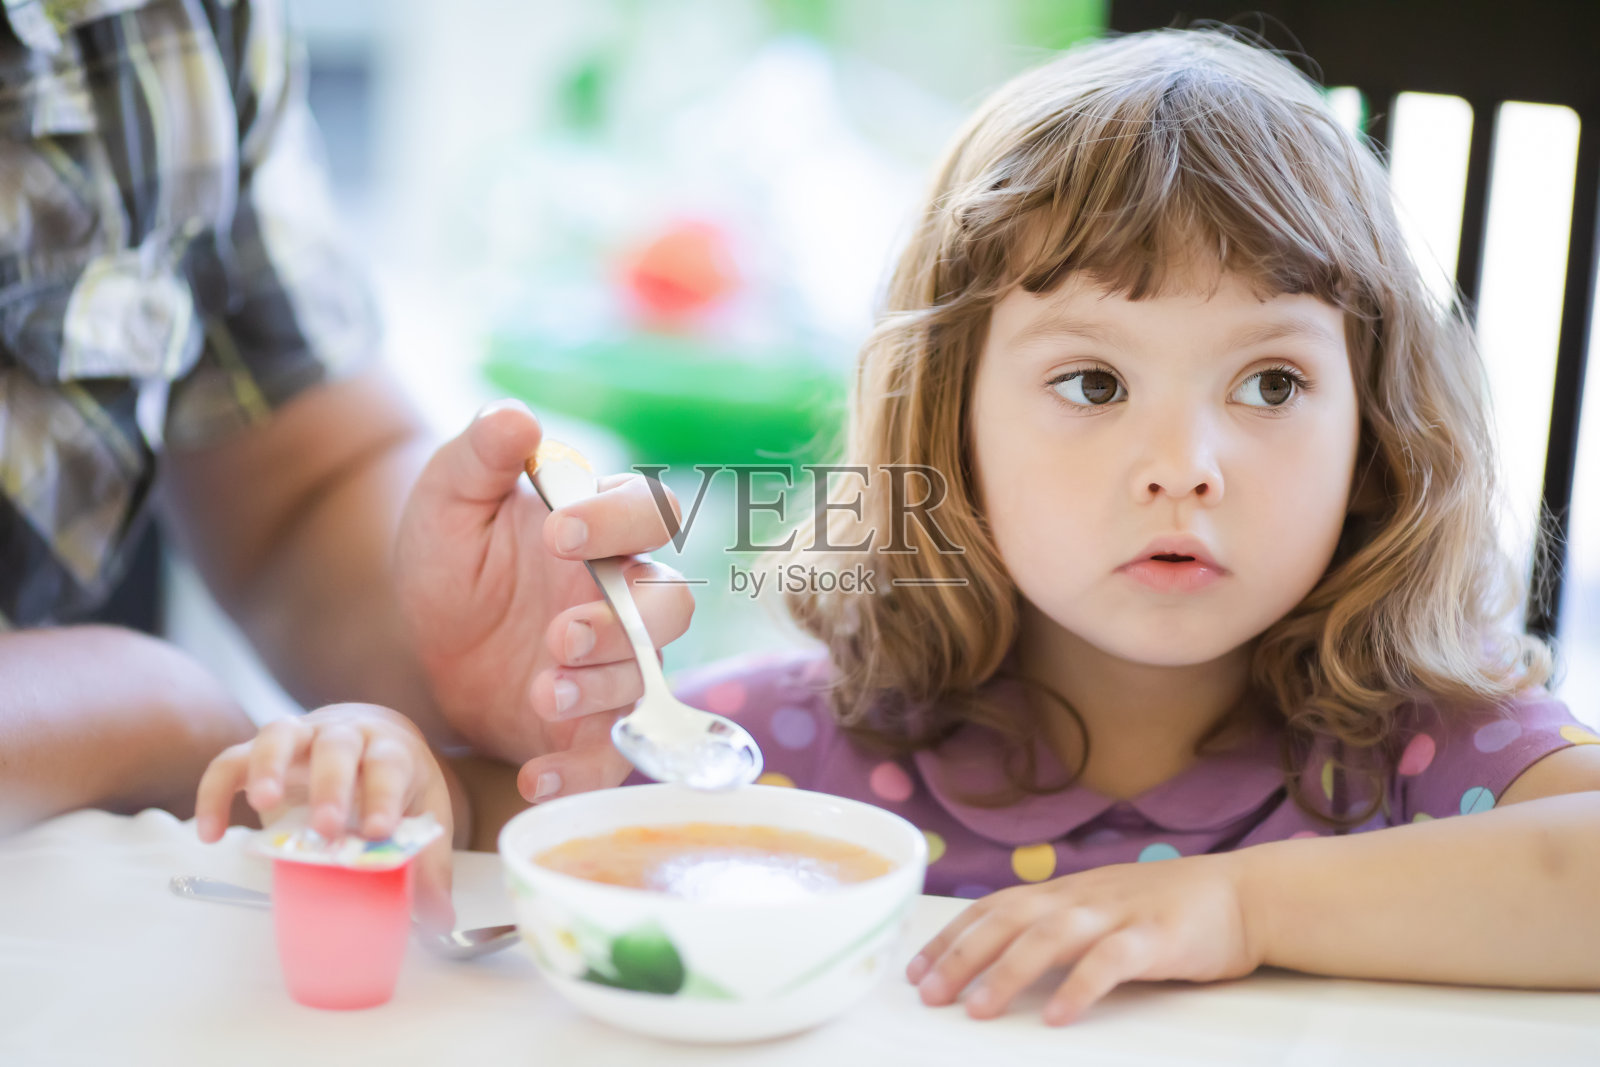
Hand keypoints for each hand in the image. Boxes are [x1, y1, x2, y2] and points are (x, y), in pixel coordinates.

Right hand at [193, 703, 455, 931]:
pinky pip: (231, 760)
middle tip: (326, 828)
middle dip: (330, 785)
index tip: (379, 831)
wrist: (372, 737)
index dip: (383, 795)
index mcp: (390, 750)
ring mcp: (302, 736)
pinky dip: (215, 790)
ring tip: (262, 805)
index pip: (389, 765)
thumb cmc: (398, 783)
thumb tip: (438, 923)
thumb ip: (429, 866)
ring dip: (269, 765)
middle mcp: (347, 733)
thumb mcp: (424, 815)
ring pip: (281, 733)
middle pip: (337, 745)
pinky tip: (209, 833)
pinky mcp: (262, 749)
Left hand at [394, 400, 692, 801]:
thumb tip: (514, 416)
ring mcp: (614, 664)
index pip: (646, 511)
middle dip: (626, 622)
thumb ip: (477, 457)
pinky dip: (580, 774)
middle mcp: (622, 597)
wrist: (423, 644)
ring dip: (604, 686)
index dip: (618, 521)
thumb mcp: (446, 503)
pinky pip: (610, 756)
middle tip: (560, 633)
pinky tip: (533, 780)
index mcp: (600, 531)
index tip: (560, 533)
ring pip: (648, 676)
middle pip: (672, 604)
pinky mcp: (590, 727)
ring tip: (543, 690)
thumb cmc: (452, 560)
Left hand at [906, 854, 1260, 1024]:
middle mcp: (1081, 897)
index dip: (953, 936)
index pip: (994, 907)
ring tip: (978, 1010)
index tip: (916, 969)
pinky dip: (1080, 987)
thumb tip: (1000, 954)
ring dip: (1008, 973)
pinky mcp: (1155, 937)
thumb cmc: (1167, 909)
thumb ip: (1057, 924)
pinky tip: (1057, 1015)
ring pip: (1050, 938)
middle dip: (963, 956)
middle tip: (928, 994)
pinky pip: (1110, 961)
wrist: (1243, 895)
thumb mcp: (1101, 907)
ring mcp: (1117, 914)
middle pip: (1008, 920)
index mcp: (1064, 892)